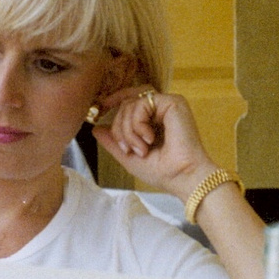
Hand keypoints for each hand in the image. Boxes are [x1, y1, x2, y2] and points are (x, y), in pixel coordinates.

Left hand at [92, 86, 221, 200]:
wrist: (182, 177)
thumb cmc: (163, 172)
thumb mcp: (130, 157)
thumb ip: (114, 142)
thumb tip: (96, 129)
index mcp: (154, 120)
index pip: (130, 102)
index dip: (114, 101)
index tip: (101, 108)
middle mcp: (161, 110)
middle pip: (126, 103)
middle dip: (119, 128)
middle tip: (128, 149)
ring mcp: (167, 105)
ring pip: (130, 103)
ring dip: (128, 130)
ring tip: (141, 149)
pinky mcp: (173, 102)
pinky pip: (141, 102)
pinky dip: (138, 123)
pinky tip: (149, 139)